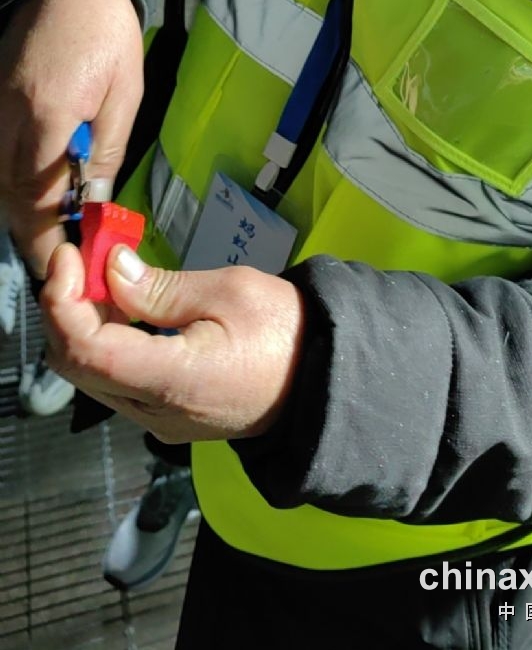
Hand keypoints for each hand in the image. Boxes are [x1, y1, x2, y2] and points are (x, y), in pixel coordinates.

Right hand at [0, 0, 143, 276]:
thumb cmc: (108, 33)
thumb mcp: (124, 94)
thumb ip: (106, 152)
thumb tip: (95, 203)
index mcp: (46, 115)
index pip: (37, 195)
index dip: (48, 236)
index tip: (65, 265)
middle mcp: (7, 118)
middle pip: (9, 195)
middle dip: (33, 233)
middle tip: (62, 261)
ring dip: (22, 211)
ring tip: (56, 234)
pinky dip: (14, 183)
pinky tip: (38, 195)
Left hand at [41, 242, 304, 441]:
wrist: (324, 379)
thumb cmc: (286, 331)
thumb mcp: (229, 290)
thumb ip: (161, 286)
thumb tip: (110, 270)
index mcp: (172, 380)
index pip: (85, 349)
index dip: (63, 300)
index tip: (70, 255)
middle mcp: (155, 412)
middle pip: (77, 366)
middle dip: (67, 308)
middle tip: (83, 259)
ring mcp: (159, 420)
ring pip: (91, 376)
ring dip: (84, 324)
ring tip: (101, 275)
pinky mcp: (166, 416)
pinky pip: (115, 382)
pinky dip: (105, 342)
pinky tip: (121, 307)